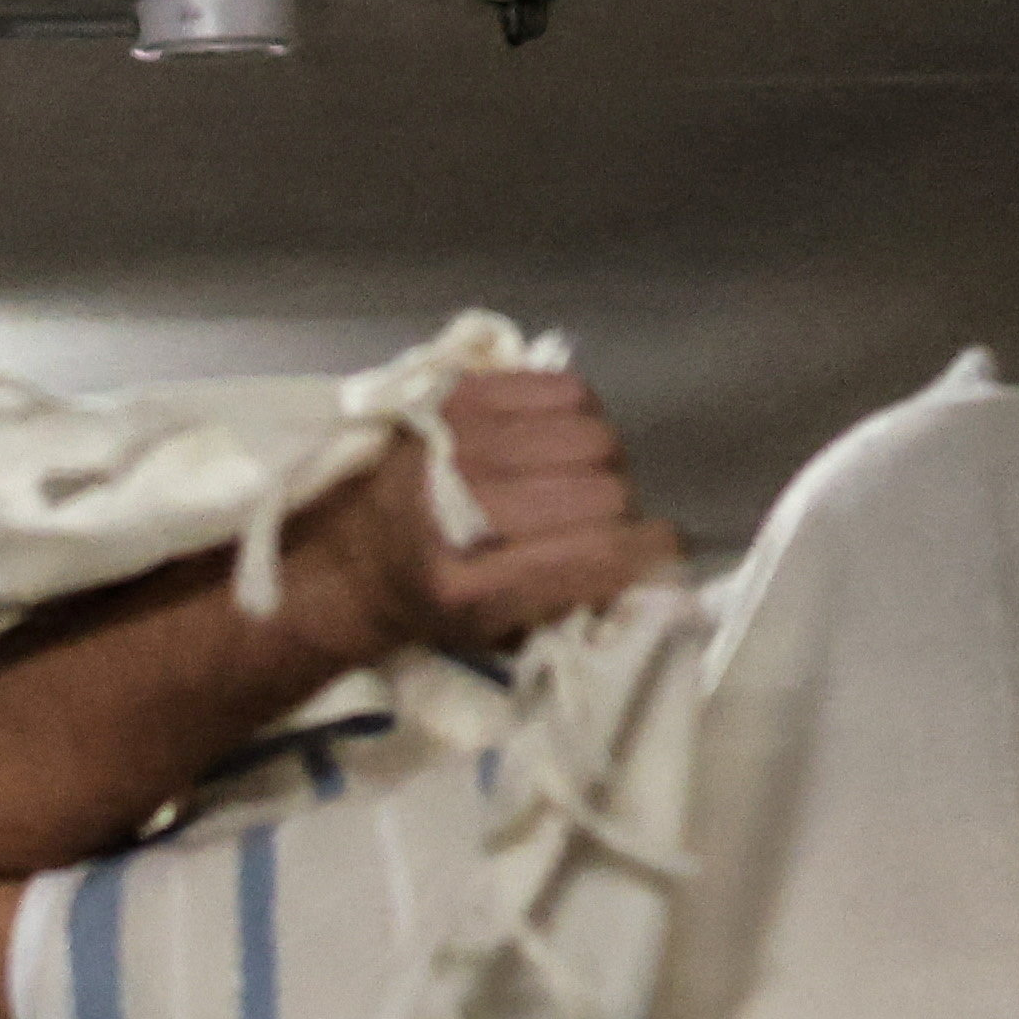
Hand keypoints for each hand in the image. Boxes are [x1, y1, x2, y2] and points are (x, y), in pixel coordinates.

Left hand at [305, 369, 681, 662]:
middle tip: (591, 520)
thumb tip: (664, 560)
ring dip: (600, 460)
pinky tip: (552, 440)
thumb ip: (577, 595)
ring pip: (597, 435)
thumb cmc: (435, 599)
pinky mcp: (463, 394)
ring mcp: (461, 440)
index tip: (658, 547)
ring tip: (569, 479)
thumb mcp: (499, 628)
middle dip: (617, 510)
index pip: (599, 551)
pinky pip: (570, 390)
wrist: (354, 553)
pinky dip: (577, 415)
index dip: (646, 549)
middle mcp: (463, 504)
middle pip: (609, 490)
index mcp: (473, 585)